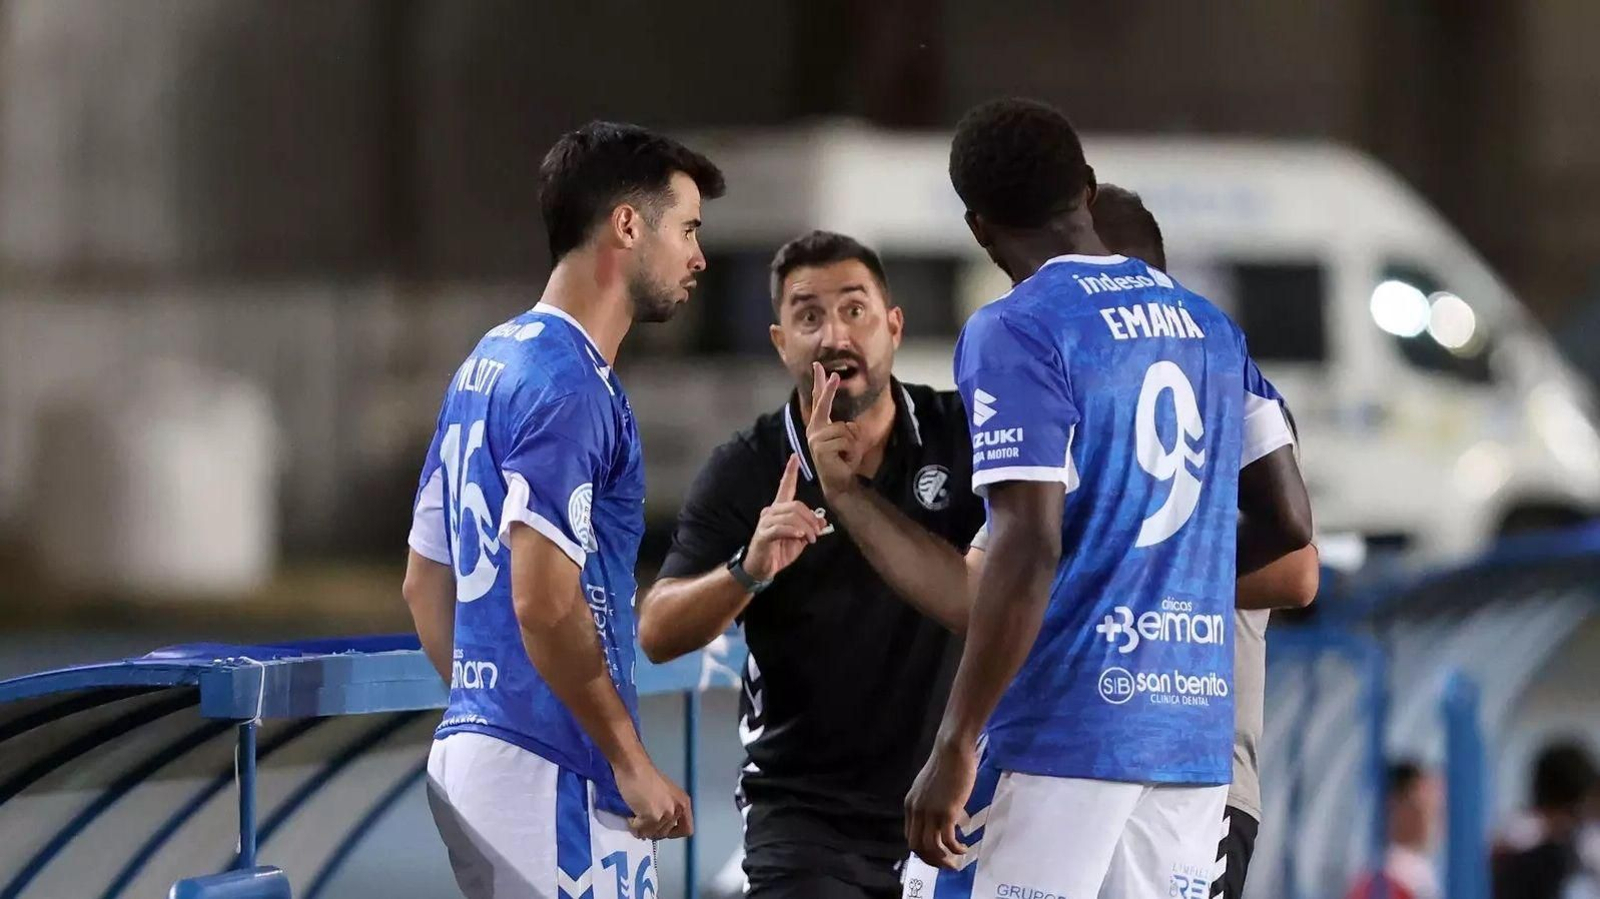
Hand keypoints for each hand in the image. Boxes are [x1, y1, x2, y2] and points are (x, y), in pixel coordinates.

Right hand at [615, 755, 693, 838]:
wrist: (633, 766)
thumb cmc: (645, 776)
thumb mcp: (665, 795)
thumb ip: (666, 810)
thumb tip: (656, 829)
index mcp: (684, 802)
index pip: (687, 830)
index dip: (673, 833)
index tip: (660, 828)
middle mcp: (678, 808)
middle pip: (665, 834)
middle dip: (651, 830)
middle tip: (641, 821)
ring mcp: (666, 813)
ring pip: (652, 834)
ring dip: (641, 828)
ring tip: (636, 815)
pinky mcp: (653, 816)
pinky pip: (640, 831)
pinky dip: (633, 825)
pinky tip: (632, 814)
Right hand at [743, 453, 825, 582]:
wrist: (761, 569)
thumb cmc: (779, 552)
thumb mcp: (800, 540)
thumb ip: (810, 529)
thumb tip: (823, 521)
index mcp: (780, 510)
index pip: (786, 487)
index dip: (790, 472)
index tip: (795, 457)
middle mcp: (771, 512)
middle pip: (796, 505)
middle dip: (811, 519)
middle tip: (817, 534)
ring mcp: (766, 522)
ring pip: (790, 516)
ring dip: (805, 528)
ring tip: (810, 539)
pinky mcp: (763, 534)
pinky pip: (780, 528)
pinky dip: (793, 531)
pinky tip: (799, 537)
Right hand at [807, 361, 862, 499]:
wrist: (839, 481)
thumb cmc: (843, 460)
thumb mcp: (847, 440)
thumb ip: (846, 428)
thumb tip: (849, 424)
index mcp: (819, 425)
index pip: (819, 400)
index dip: (820, 383)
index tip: (818, 366)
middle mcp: (814, 429)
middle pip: (823, 404)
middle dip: (828, 388)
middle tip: (833, 374)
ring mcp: (815, 438)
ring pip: (845, 428)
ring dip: (853, 442)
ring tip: (846, 454)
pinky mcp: (820, 447)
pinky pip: (845, 439)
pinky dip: (851, 450)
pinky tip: (845, 459)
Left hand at [904, 739, 976, 869]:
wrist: (952, 750)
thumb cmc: (946, 764)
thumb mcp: (931, 788)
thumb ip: (932, 803)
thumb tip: (948, 818)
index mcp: (911, 805)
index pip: (911, 837)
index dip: (923, 851)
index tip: (937, 856)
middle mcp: (916, 811)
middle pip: (917, 847)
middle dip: (932, 860)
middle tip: (946, 865)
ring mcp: (931, 812)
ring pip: (931, 847)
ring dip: (943, 860)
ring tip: (956, 862)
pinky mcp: (947, 812)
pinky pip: (948, 840)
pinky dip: (955, 849)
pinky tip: (964, 849)